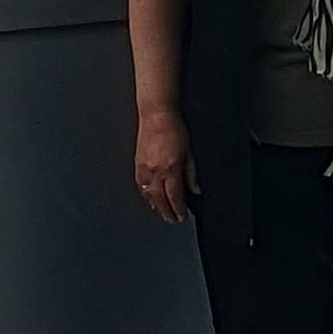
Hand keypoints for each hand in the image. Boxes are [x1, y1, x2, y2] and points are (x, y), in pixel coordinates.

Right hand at [135, 108, 194, 223]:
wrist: (156, 114)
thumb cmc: (174, 128)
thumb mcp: (189, 151)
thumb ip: (191, 173)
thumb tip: (195, 190)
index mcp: (170, 168)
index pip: (174, 196)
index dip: (178, 209)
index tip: (182, 216)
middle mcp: (155, 171)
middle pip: (160, 199)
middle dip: (166, 212)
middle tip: (172, 220)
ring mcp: (144, 168)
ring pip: (148, 194)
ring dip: (156, 206)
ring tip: (162, 213)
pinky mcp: (137, 163)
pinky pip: (140, 185)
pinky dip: (146, 195)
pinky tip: (150, 198)